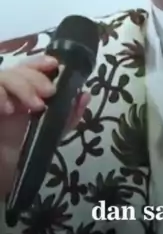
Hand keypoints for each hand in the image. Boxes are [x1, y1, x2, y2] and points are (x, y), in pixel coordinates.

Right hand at [0, 56, 89, 200]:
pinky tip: (8, 109)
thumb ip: (68, 115)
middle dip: (36, 77)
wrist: (4, 171)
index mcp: (24, 91)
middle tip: (49, 93)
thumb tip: (84, 95)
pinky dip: (0, 96)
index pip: (31, 67)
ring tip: (35, 106)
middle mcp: (7, 90)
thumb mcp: (52, 132)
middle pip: (19, 69)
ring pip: (4, 76)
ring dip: (22, 86)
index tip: (54, 65)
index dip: (41, 62)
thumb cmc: (25, 149)